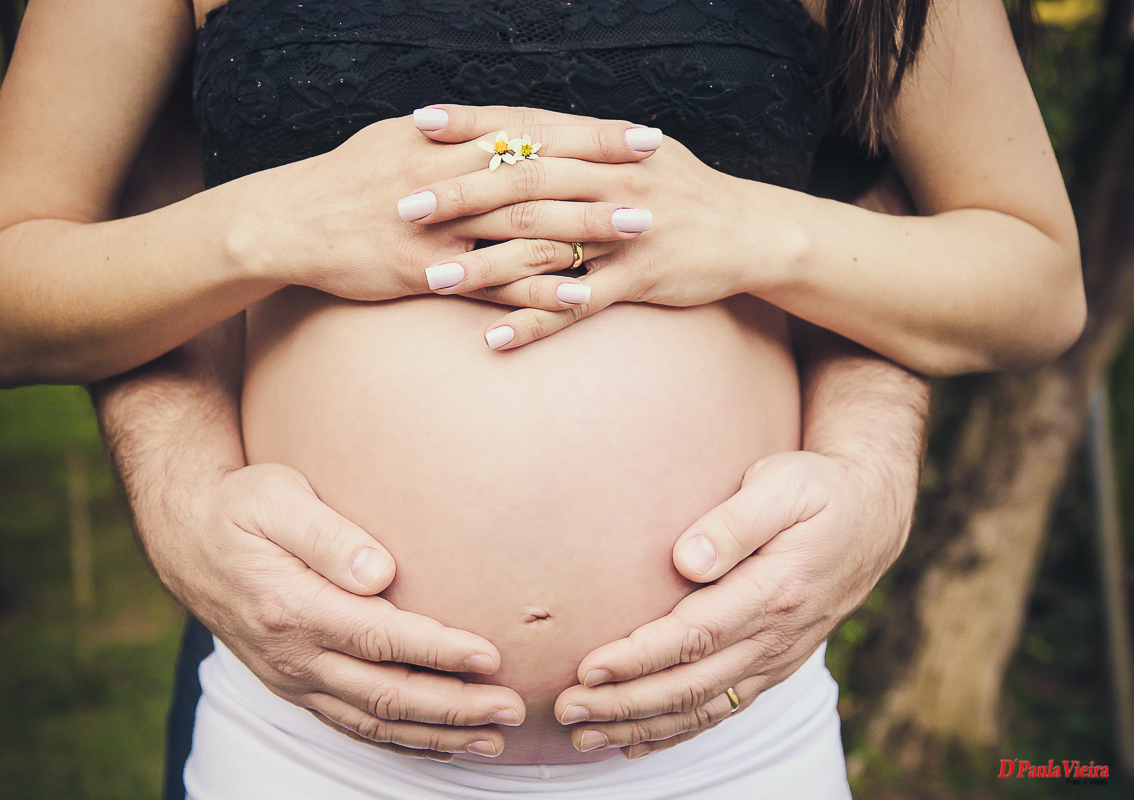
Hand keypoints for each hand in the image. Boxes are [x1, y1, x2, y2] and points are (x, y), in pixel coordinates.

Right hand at [173, 462, 527, 759]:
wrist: (188, 539)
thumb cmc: (241, 509)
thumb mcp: (275, 499)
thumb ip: (327, 535)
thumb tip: (380, 572)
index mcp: (291, 607)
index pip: (379, 639)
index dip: (438, 651)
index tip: (489, 655)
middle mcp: (292, 655)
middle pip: (385, 694)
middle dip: (454, 707)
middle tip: (512, 708)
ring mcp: (292, 678)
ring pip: (374, 722)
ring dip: (438, 735)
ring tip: (494, 739)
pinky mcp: (296, 686)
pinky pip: (353, 726)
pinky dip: (402, 741)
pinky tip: (443, 742)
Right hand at [243, 112, 656, 304]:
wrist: (288, 223)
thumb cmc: (345, 179)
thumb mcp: (397, 139)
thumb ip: (452, 137)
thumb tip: (498, 129)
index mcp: (447, 141)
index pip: (534, 131)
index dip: (591, 133)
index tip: (642, 135)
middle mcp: (450, 177)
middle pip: (542, 174)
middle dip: (604, 177)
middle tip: (660, 181)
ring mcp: (440, 227)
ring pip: (525, 226)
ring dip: (586, 229)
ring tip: (640, 235)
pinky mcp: (426, 272)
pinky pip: (492, 285)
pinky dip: (537, 291)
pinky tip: (580, 297)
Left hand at [408, 105, 796, 348]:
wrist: (752, 231)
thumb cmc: (684, 191)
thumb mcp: (637, 153)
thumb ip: (581, 146)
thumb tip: (522, 134)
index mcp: (605, 145)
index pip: (528, 128)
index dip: (473, 124)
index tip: (418, 125)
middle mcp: (612, 180)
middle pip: (523, 185)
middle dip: (458, 197)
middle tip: (402, 209)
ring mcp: (626, 231)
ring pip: (543, 246)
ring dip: (483, 266)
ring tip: (429, 282)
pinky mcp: (640, 279)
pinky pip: (577, 306)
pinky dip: (534, 323)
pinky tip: (492, 339)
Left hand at [551, 450, 910, 757]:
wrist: (873, 517)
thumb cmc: (819, 489)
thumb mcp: (784, 484)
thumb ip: (735, 522)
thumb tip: (687, 560)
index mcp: (775, 591)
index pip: (695, 637)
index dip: (639, 659)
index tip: (588, 669)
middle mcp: (777, 637)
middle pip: (691, 684)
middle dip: (624, 704)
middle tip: (566, 710)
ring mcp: (777, 657)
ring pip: (703, 707)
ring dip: (641, 726)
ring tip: (584, 735)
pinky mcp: (773, 664)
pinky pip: (723, 709)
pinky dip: (677, 732)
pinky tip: (635, 744)